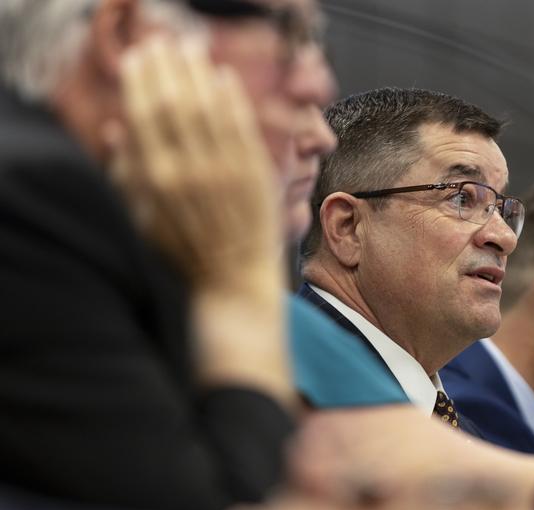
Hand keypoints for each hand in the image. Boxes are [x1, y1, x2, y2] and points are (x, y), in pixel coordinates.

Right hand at [112, 35, 284, 290]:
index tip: (138, 57)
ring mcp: (227, 170)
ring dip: (199, 72)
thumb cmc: (184, 254)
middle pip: (177, 101)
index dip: (141, 80)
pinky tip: (224, 77)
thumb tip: (116, 128)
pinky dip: (233, 98)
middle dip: (168, 67)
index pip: (145, 113)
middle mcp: (191, 169)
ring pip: (210, 107)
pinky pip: (244, 126)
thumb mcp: (141, 219)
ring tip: (191, 49)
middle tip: (163, 43)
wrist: (234, 282)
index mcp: (157, 179)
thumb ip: (127, 173)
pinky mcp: (256, 174)